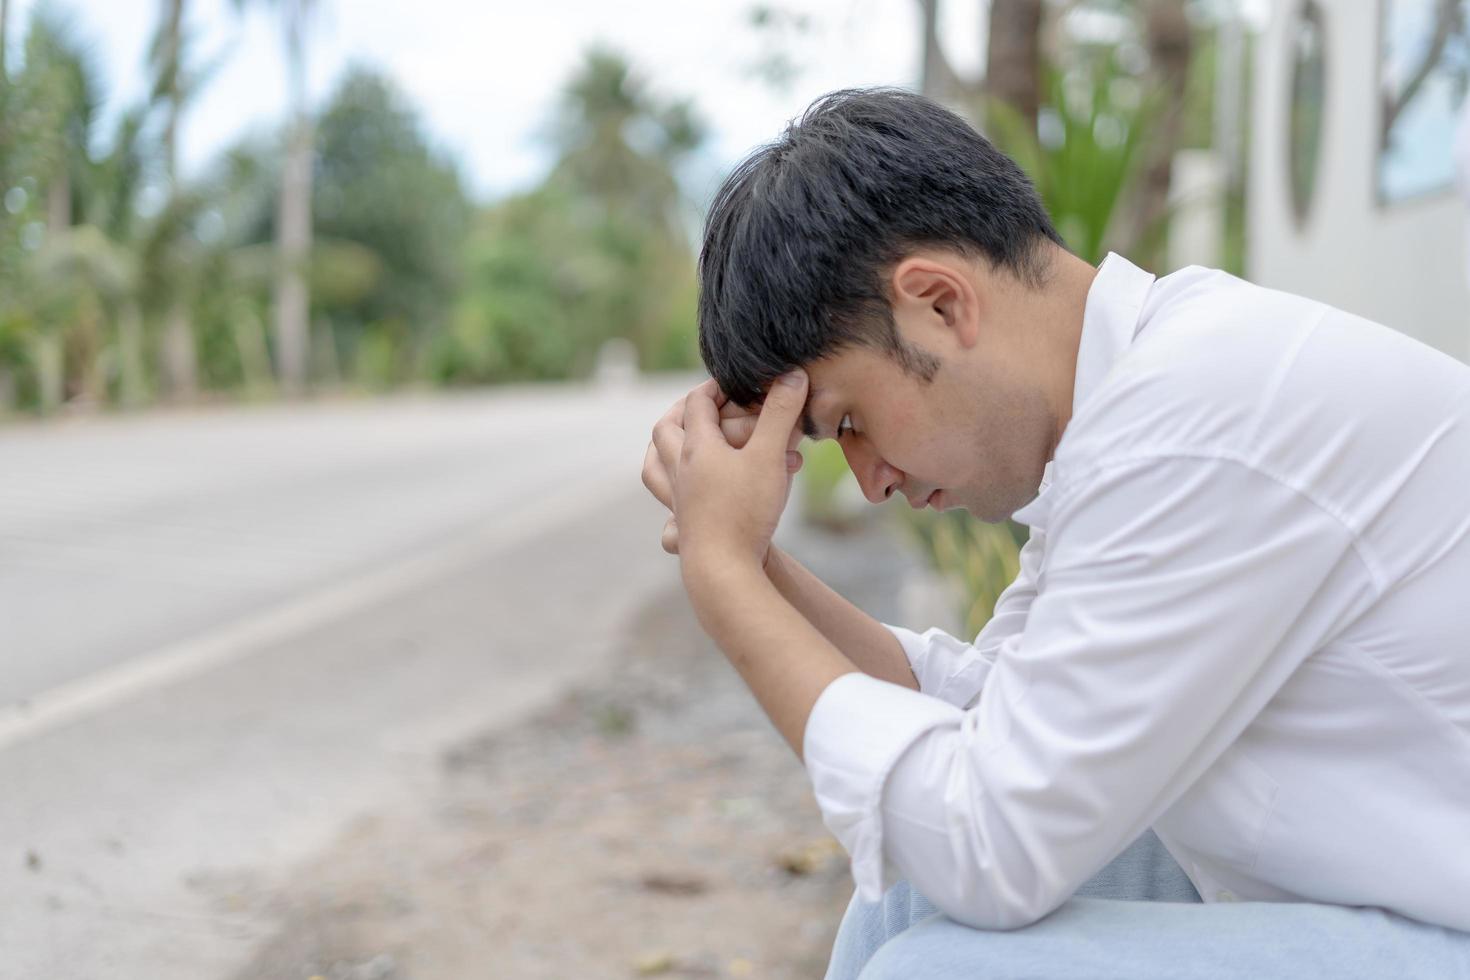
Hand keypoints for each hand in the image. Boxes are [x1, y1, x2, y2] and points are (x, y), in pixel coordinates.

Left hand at [672, 369, 808, 573]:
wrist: (724, 569)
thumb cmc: (746, 510)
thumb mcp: (770, 455)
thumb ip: (781, 414)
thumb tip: (793, 375)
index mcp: (696, 447)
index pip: (698, 404)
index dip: (713, 387)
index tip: (730, 381)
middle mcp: (679, 470)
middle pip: (665, 430)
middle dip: (680, 411)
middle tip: (697, 404)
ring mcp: (677, 499)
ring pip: (653, 466)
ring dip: (660, 448)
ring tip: (673, 442)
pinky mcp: (684, 525)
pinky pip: (664, 502)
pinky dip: (668, 490)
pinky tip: (680, 496)